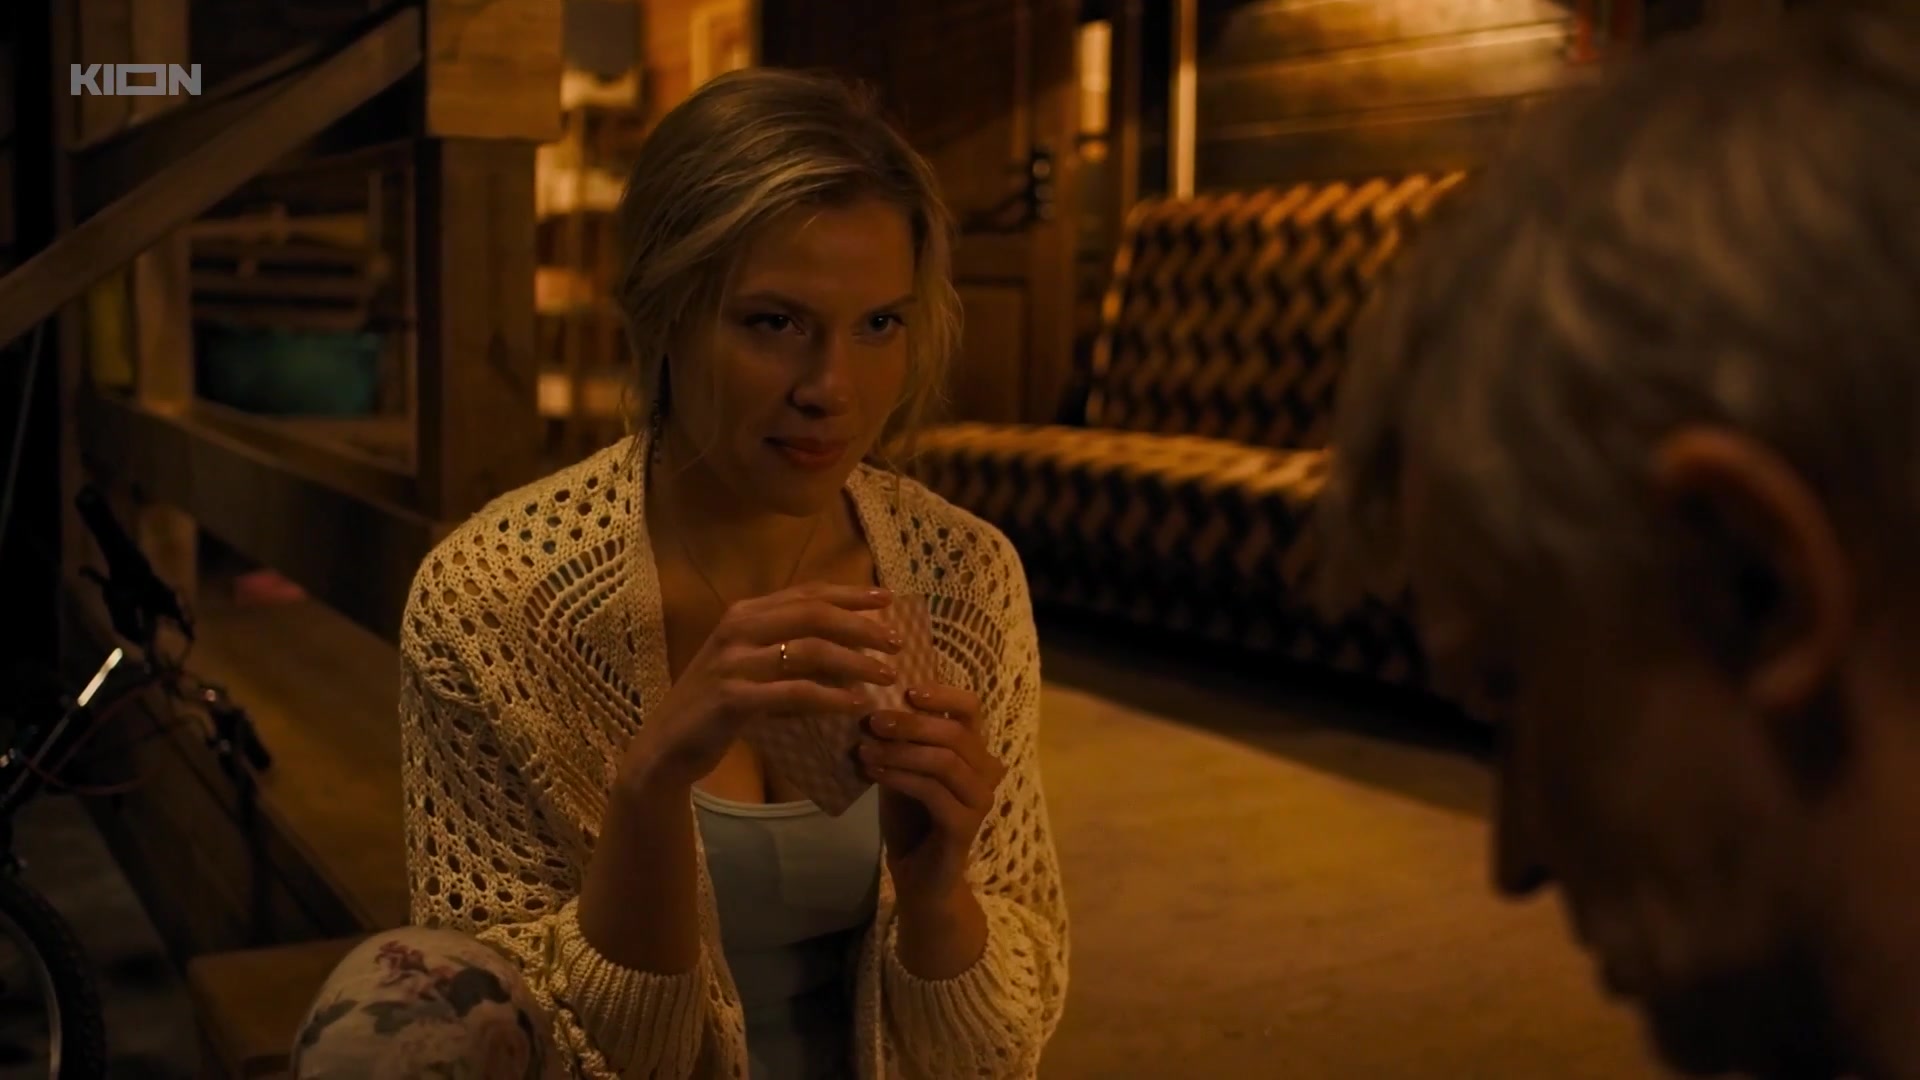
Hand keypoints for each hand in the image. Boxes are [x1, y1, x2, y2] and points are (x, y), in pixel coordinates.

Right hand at [621, 583, 902, 791]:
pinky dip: (830, 697)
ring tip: (886, 675)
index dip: (850, 594)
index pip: (807, 593)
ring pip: (809, 651)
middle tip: (896, 642)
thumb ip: (789, 648)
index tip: (888, 599)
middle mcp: (737, 628)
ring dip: (855, 662)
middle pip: (814, 614)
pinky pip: (794, 692)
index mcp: (745, 613)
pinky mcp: (731, 697)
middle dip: (862, 626)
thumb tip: (852, 643)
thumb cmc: (717, 705)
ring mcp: (732, 661)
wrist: (666, 745)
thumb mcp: (751, 666)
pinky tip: (855, 704)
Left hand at [857, 685, 1003, 904]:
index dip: (942, 694)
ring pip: (944, 761)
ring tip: (864, 748)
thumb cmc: (910, 818)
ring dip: (901, 751)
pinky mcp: (966, 826)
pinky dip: (901, 777)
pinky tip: (873, 772)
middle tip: (872, 720)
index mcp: (974, 751)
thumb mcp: (901, 768)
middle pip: (955, 733)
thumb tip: (870, 701)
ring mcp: (981, 800)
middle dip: (911, 723)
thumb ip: (897, 739)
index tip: (906, 689)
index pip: (971, 708)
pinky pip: (933, 791)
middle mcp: (986, 772)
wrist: (918, 875)